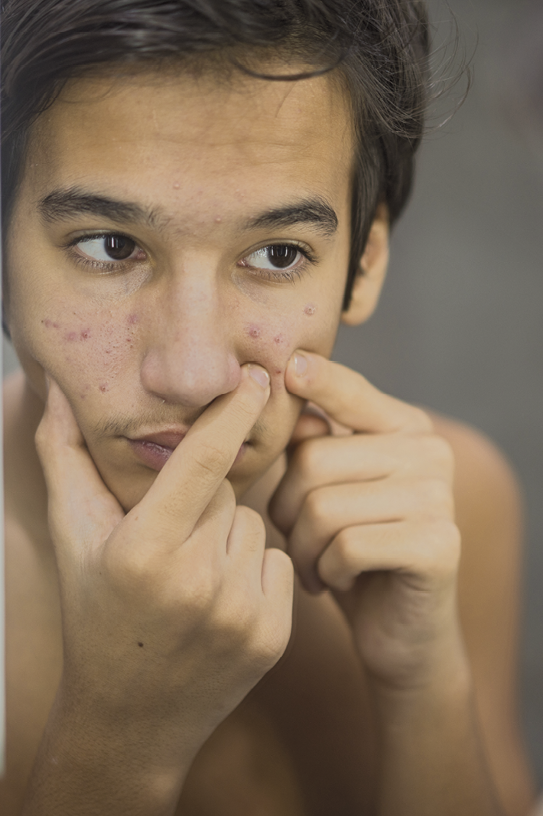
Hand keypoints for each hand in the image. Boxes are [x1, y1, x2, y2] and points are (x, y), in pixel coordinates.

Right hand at [35, 365, 293, 772]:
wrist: (131, 718)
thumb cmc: (95, 615)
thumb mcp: (73, 537)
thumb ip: (65, 456)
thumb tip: (60, 389)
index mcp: (143, 550)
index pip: (200, 461)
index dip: (229, 412)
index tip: (254, 376)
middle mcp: (196, 582)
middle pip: (226, 494)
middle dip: (202, 505)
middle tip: (169, 549)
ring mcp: (240, 612)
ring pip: (253, 526)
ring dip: (227, 539)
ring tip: (190, 580)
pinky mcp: (273, 635)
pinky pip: (278, 561)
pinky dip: (254, 571)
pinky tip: (219, 603)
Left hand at [269, 351, 462, 691]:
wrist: (398, 629)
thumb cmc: (351, 550)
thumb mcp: (328, 490)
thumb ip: (313, 442)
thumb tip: (289, 384)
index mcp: (404, 428)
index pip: (350, 392)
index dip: (317, 379)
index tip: (289, 367)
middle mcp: (430, 452)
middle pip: (313, 460)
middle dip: (286, 510)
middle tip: (298, 539)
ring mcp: (439, 496)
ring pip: (322, 507)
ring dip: (302, 548)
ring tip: (314, 563)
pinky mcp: (438, 544)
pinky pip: (345, 547)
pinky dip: (327, 571)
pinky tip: (338, 580)